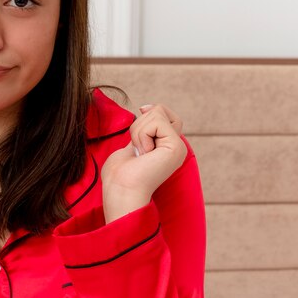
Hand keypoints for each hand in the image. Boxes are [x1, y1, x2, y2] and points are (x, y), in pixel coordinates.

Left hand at [101, 104, 186, 222]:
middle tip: (136, 149)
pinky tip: (144, 154)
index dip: (151, 111)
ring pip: (158, 112)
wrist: (121, 190)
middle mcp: (176, 146)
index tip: (140, 117)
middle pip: (160, 110)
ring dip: (138, 130)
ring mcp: (178, 147)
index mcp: (166, 147)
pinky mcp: (176, 147)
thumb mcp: (132, 143)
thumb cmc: (120, 174)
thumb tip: (147, 107)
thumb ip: (142, 129)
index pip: (164, 114)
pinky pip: (157, 121)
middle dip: (139, 124)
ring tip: (140, 153)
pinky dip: (142, 134)